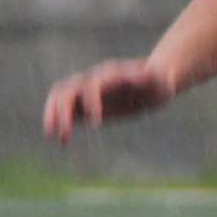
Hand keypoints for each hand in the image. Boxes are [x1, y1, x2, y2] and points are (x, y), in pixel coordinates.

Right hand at [43, 57, 174, 144]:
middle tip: (65, 135)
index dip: (92, 101)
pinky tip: (60, 141)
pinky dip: (57, 122)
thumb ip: (158, 80)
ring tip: (55, 138)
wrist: (152, 81)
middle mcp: (94, 79)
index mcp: (112, 74)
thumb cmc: (160, 82)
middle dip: (63, 111)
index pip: (93, 84)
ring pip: (60, 97)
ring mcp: (87, 89)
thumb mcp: (163, 83)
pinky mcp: (85, 102)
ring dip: (53, 116)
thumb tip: (156, 78)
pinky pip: (64, 109)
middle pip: (68, 89)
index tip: (98, 123)